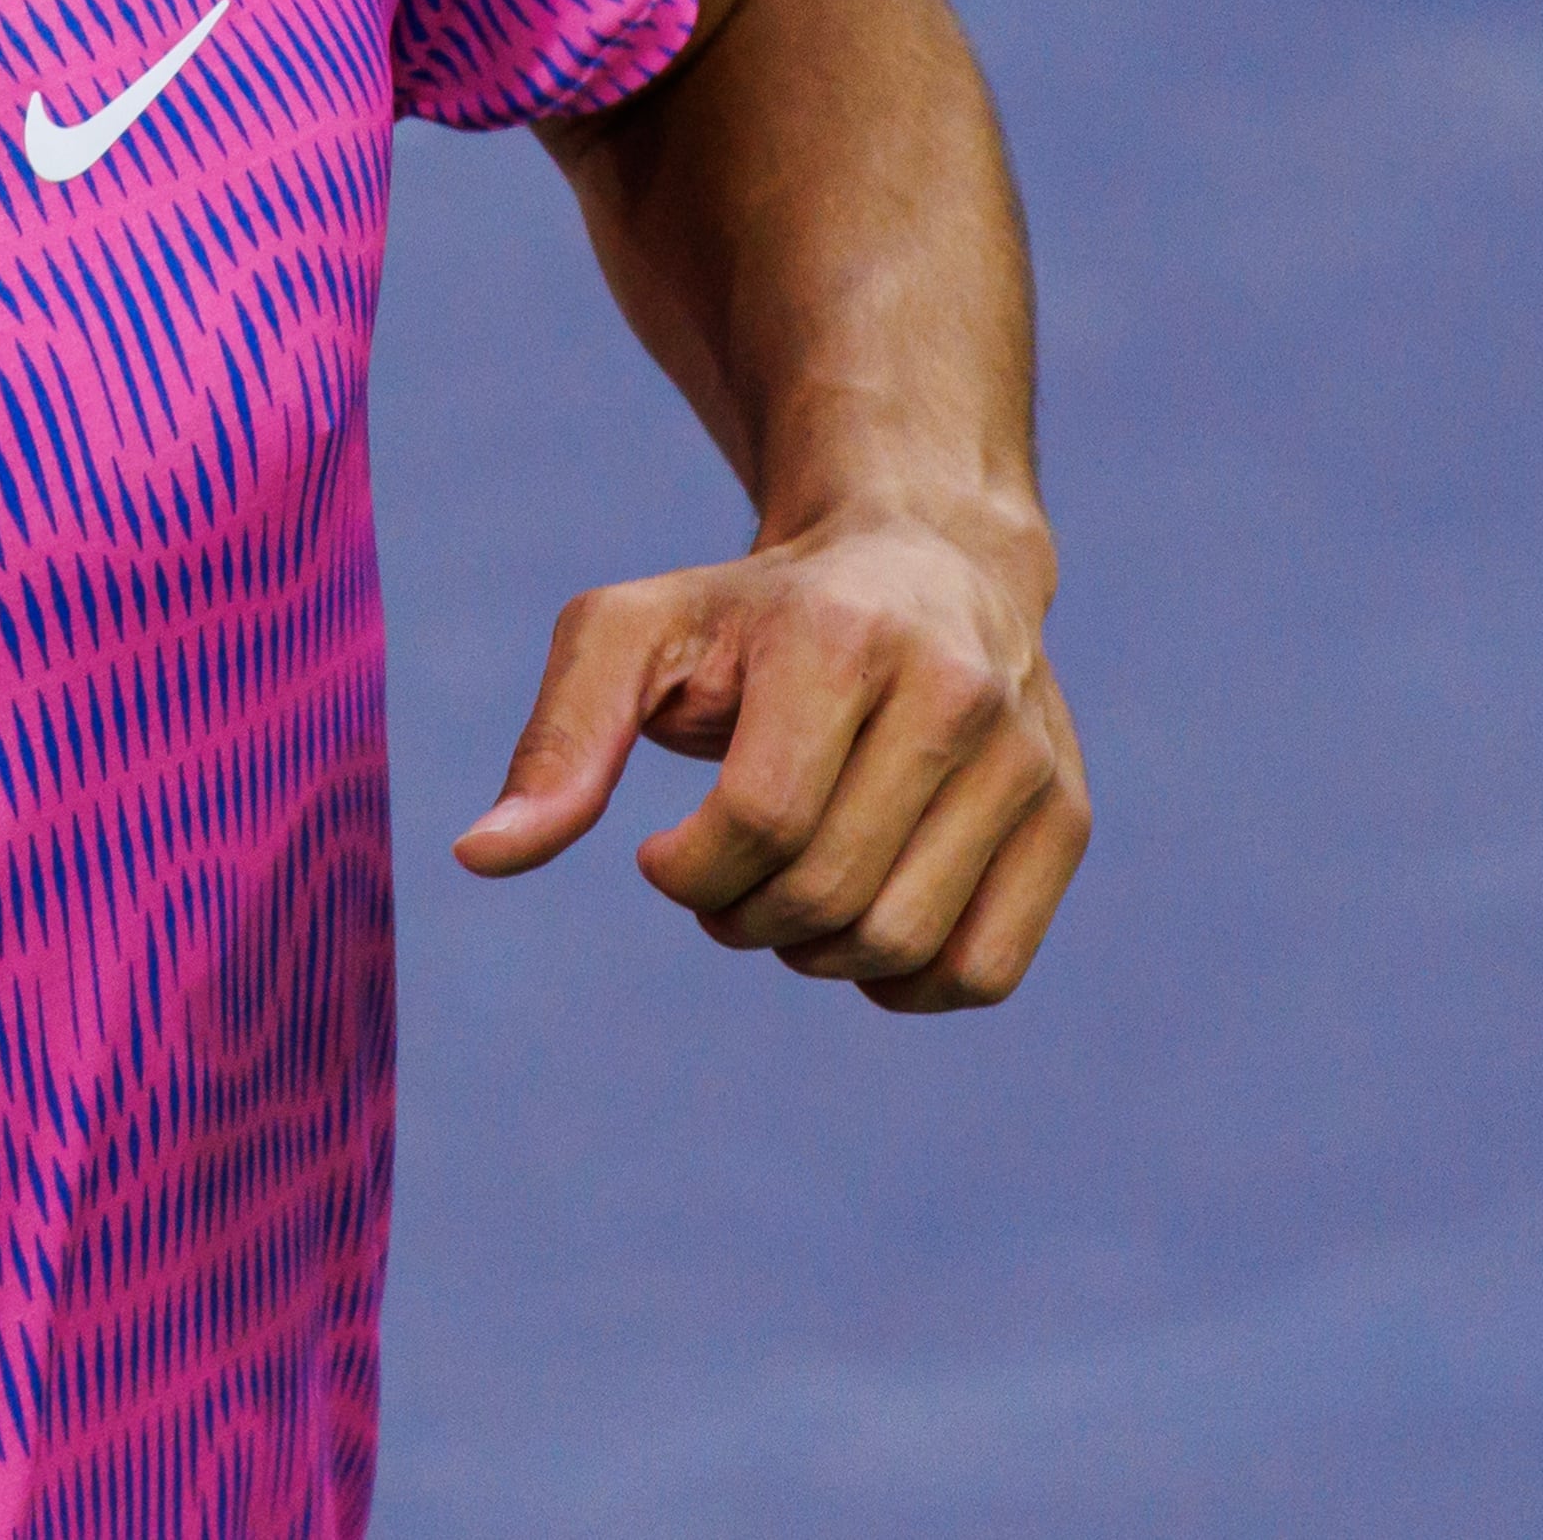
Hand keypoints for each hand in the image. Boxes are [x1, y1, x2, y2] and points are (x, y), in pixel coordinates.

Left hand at [450, 510, 1085, 1012]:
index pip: (762, 821)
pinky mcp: (1064, 816)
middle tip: (719, 879)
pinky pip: (981, 971)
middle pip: (829, 894)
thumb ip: (559, 740)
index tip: (659, 855)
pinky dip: (903, 983)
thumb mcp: (633, 634)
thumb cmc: (749, 613)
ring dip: (814, 953)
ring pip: (905, 945)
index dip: (687, 872)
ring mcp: (1026, 759)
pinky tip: (861, 921)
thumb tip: (478, 857)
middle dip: (741, 919)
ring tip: (786, 890)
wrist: (923, 559)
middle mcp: (955, 694)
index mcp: (841, 640)